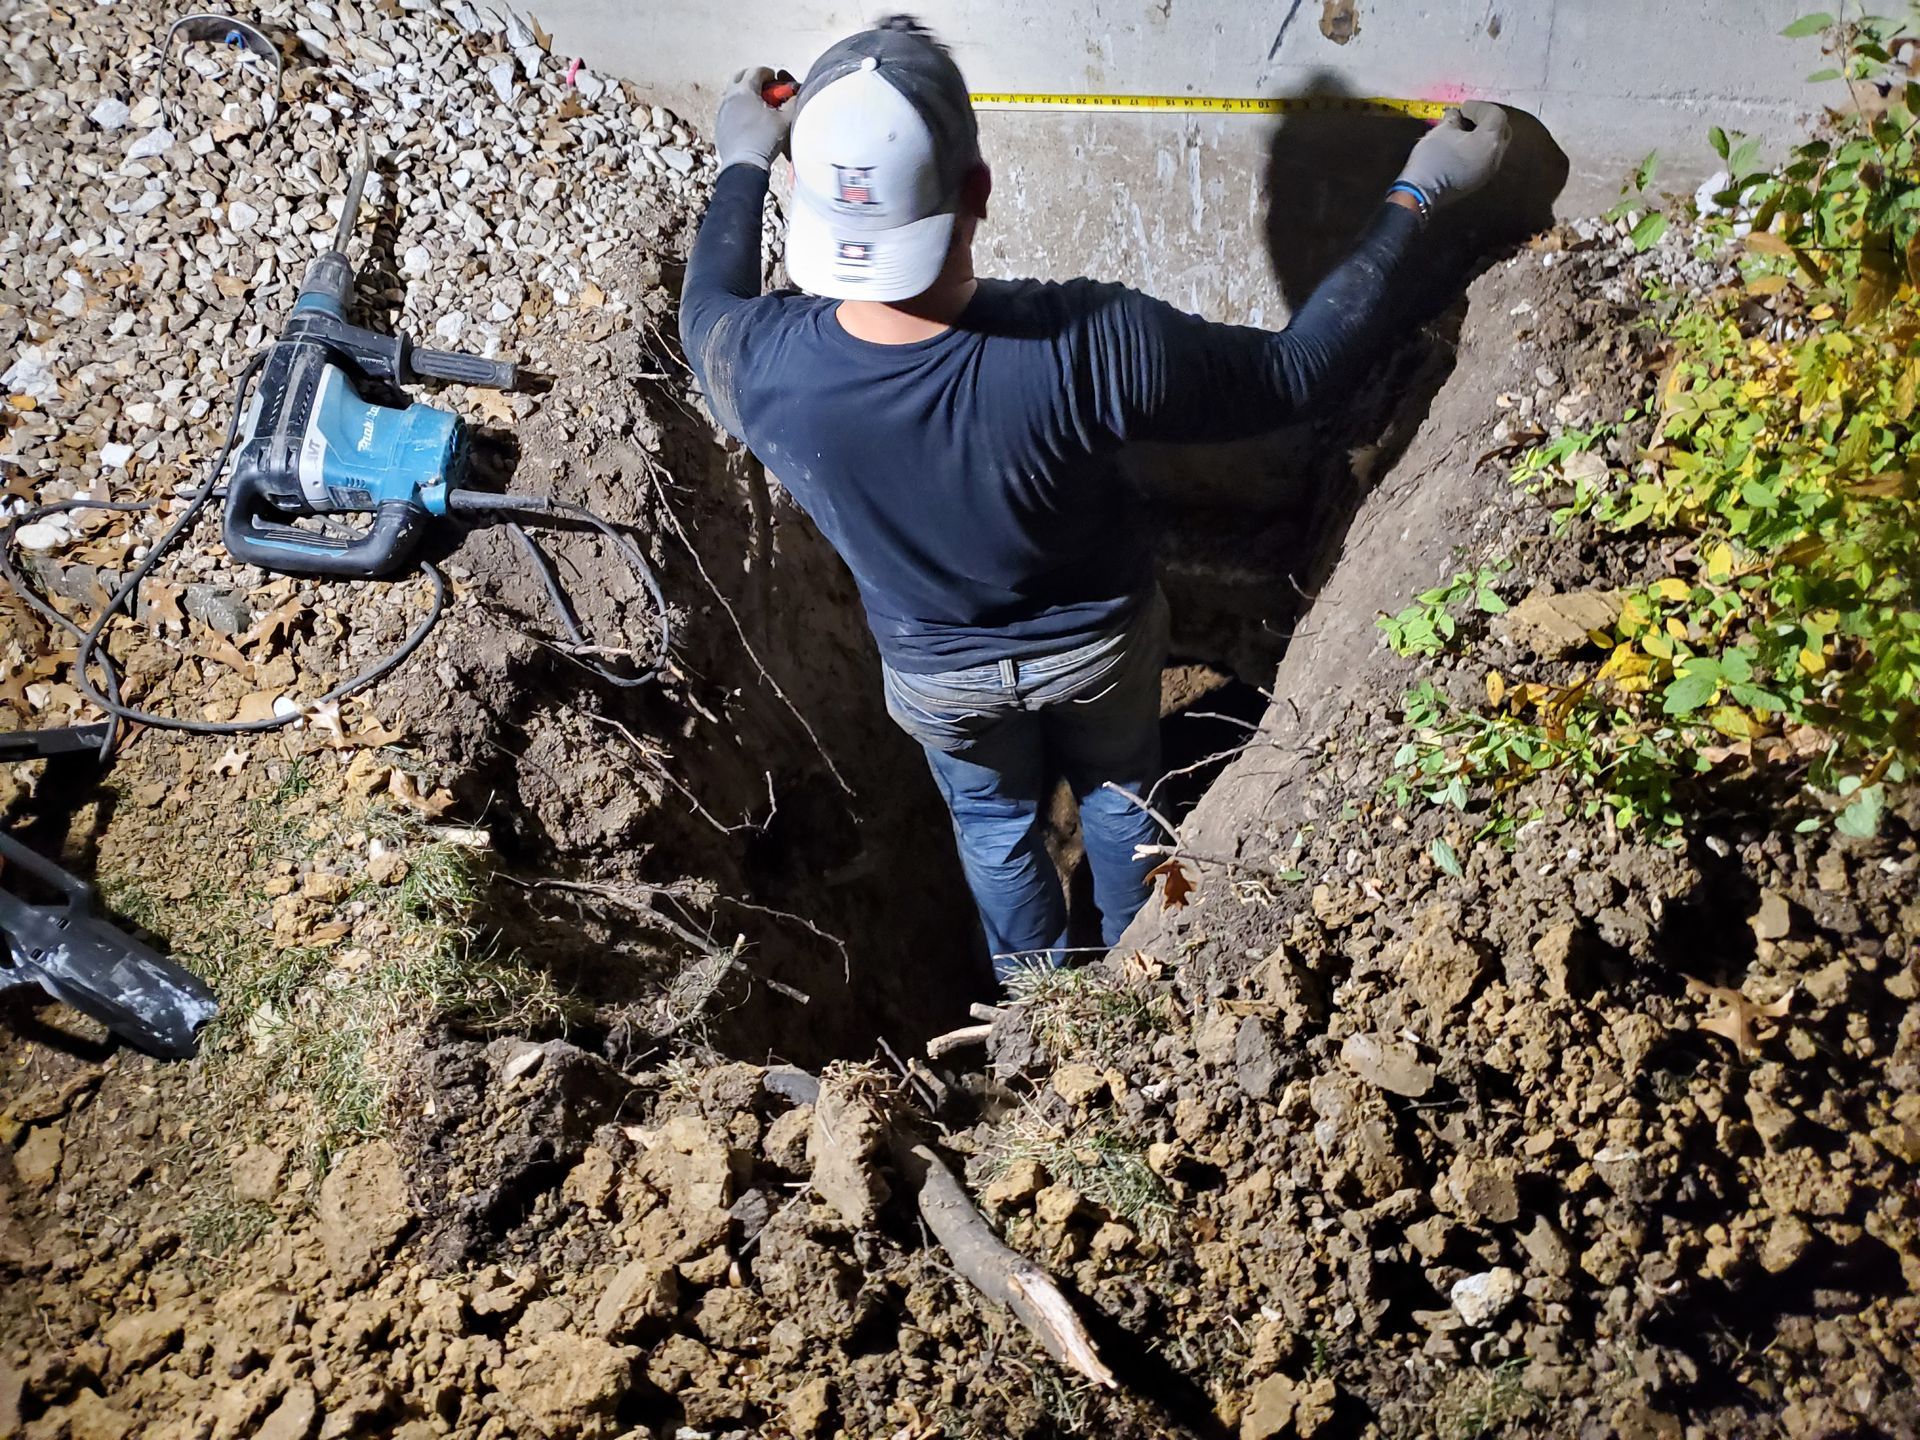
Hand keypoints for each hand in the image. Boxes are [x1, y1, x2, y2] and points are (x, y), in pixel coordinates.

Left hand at [715, 66, 791, 171]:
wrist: (745, 165)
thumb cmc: (765, 141)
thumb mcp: (785, 120)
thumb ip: (792, 103)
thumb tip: (795, 95)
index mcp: (745, 90)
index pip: (756, 71)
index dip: (768, 73)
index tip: (774, 79)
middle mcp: (730, 96)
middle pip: (739, 76)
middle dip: (752, 77)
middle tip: (763, 86)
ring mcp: (722, 111)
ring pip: (732, 92)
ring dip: (743, 92)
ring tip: (755, 103)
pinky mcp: (719, 125)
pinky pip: (728, 109)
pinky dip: (737, 108)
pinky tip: (747, 119)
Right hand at [1395, 101, 1510, 209]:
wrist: (1422, 194)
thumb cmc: (1432, 158)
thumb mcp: (1441, 131)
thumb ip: (1453, 118)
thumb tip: (1456, 115)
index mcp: (1489, 140)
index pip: (1495, 115)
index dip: (1479, 107)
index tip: (1462, 108)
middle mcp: (1496, 156)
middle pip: (1501, 130)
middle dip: (1487, 120)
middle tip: (1469, 117)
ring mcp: (1490, 171)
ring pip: (1495, 146)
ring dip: (1483, 135)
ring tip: (1465, 132)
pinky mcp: (1480, 181)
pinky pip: (1487, 158)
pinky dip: (1479, 148)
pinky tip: (1463, 147)